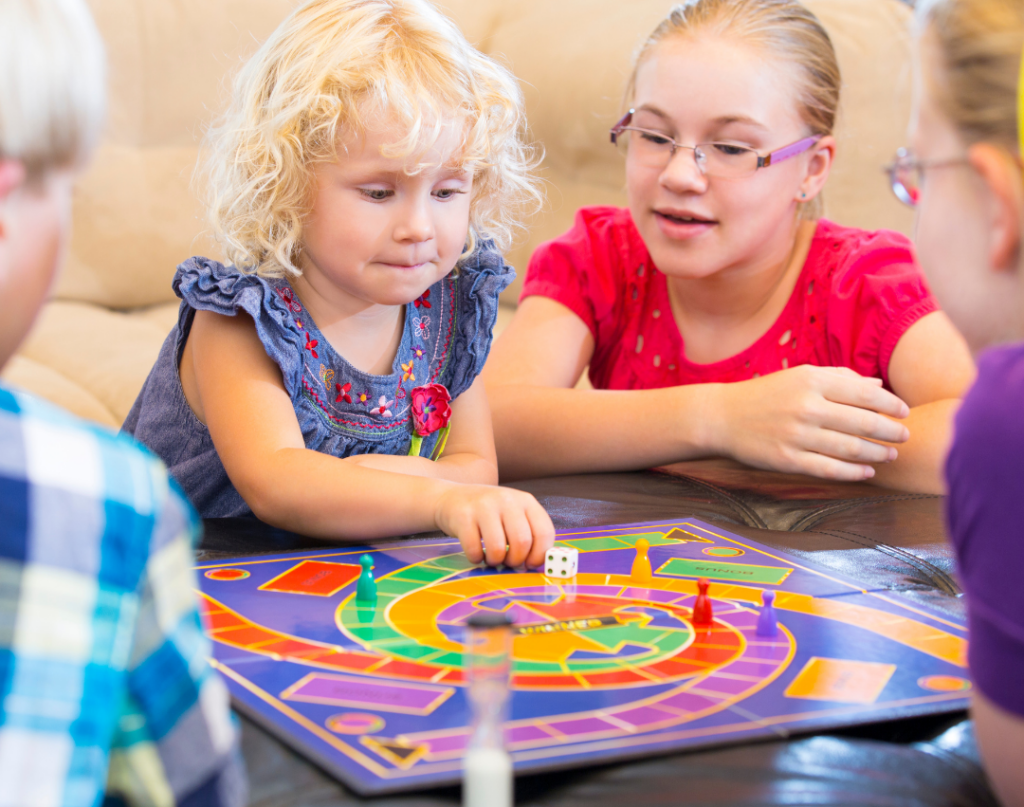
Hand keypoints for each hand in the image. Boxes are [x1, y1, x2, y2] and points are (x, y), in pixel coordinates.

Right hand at [433, 485, 554, 567]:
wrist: (452, 498)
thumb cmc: (489, 512)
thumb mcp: (513, 514)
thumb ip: (528, 533)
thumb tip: (539, 564)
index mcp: (526, 501)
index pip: (544, 532)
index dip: (540, 555)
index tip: (530, 564)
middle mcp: (507, 500)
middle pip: (522, 542)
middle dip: (516, 560)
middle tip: (508, 562)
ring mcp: (484, 506)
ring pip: (498, 548)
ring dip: (495, 561)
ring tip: (492, 557)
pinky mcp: (463, 516)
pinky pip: (474, 549)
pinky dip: (476, 558)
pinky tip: (476, 552)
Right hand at [706, 366, 910, 480]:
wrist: (723, 417)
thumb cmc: (767, 395)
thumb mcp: (801, 377)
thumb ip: (840, 379)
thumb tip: (878, 388)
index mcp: (812, 381)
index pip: (864, 394)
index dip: (891, 405)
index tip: (904, 412)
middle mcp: (806, 407)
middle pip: (862, 422)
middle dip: (890, 431)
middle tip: (905, 436)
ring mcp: (796, 435)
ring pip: (850, 448)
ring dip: (877, 453)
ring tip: (890, 454)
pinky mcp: (787, 460)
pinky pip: (830, 469)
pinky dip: (854, 472)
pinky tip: (867, 471)